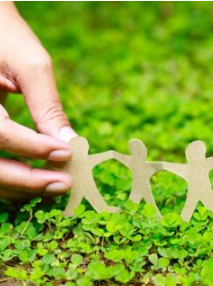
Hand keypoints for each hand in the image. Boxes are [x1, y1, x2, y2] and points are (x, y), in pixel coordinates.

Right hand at [0, 3, 75, 199]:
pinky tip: (36, 180)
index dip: (33, 149)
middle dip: (26, 181)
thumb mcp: (30, 65)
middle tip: (63, 185)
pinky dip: (10, 179)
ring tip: (55, 186)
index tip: (67, 154)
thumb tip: (70, 143)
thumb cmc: (6, 37)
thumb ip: (48, 105)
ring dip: (19, 186)